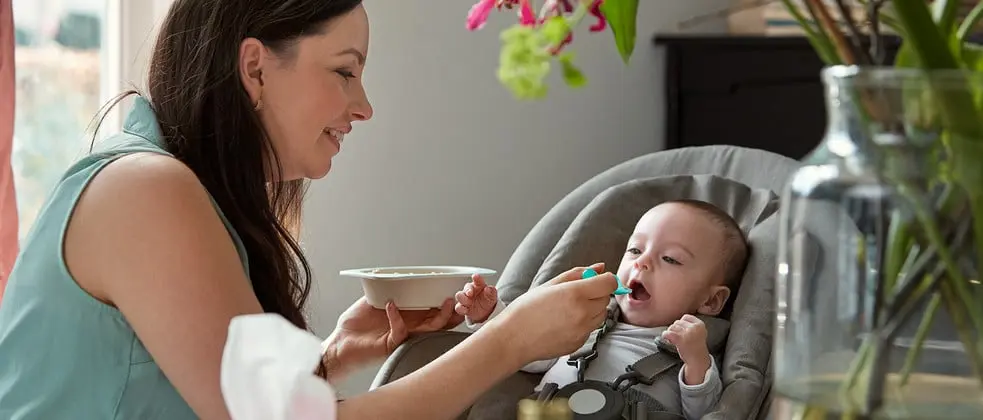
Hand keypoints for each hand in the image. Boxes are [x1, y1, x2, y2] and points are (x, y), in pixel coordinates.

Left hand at [323, 297, 463, 377]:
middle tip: (459, 299)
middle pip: (437, 321)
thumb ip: (387, 288)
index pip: (431, 311)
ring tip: (444, 302)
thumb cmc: (355, 326)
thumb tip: (397, 274)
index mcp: (407, 317)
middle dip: (451, 311)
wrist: (340, 343)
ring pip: (428, 329)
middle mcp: (408, 327)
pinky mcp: (392, 344)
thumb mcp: (374, 299)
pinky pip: (401, 331)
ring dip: (439, 316)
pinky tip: (391, 305)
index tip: (455, 292)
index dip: (444, 304)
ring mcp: (402, 336)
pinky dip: (397, 317)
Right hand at [454, 274, 498, 322]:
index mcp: (479, 285)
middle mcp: (470, 290)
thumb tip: (488, 288)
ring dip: (463, 299)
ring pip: (459, 295)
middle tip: (470, 293)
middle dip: (467, 289)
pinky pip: (458, 307)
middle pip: (466, 287)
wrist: (485, 312)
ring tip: (469, 303)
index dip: (476, 278)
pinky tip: (466, 310)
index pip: (477, 280)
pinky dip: (461, 308)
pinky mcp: (462, 307)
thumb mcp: (492, 297)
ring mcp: (465, 298)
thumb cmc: (487, 300)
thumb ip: (491, 292)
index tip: (475, 276)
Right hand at [486, 262, 617, 363]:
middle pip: (606, 299)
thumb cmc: (526, 310)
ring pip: (601, 315)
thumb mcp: (550, 284)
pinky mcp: (579, 343)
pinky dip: (583, 324)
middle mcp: (582, 313)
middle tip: (576, 294)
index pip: (609, 283)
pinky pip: (590, 329)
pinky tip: (564, 323)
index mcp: (575, 294)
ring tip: (569, 309)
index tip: (598, 280)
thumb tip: (599, 268)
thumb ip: (578, 273)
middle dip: (597, 294)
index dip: (605, 279)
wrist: (513, 338)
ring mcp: (582, 330)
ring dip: (592, 309)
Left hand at [661, 314, 710, 384]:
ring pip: (672, 327)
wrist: (698, 360)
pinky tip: (667, 339)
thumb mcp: (698, 332)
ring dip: (670, 332)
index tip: (682, 330)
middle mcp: (694, 328)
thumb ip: (691, 325)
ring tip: (674, 339)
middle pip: (677, 322)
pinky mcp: (680, 339)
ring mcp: (687, 333)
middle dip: (675, 329)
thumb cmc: (696, 347)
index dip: (681, 323)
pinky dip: (665, 335)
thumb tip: (676, 321)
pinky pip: (667, 333)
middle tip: (677, 337)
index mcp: (700, 324)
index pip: (685, 317)